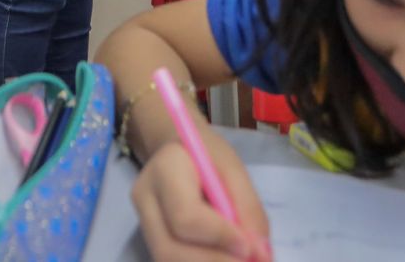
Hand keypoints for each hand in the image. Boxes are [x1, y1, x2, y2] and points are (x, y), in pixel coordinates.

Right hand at [132, 134, 271, 260]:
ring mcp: (143, 225)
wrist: (179, 154)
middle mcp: (145, 201)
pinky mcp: (149, 242)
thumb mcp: (235, 171)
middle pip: (170, 250)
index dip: (220, 237)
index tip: (249, 248)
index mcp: (165, 171)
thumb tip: (261, 256)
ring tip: (241, 259)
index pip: (185, 216)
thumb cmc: (209, 155)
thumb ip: (249, 211)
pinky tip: (224, 258)